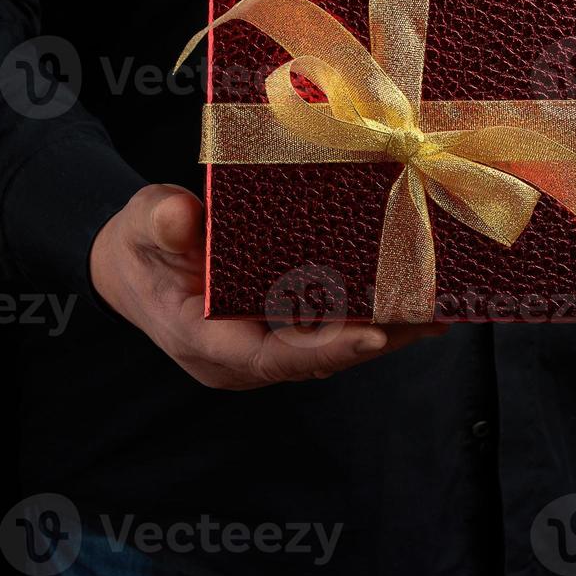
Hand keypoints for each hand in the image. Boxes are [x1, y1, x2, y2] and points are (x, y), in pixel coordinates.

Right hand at [90, 184, 447, 388]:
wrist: (133, 260)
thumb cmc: (138, 243)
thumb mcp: (143, 222)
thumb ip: (161, 223)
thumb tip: (184, 218)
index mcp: (207, 342)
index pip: (272, 357)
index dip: (324, 348)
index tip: (373, 335)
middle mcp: (243, 358)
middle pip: (317, 358)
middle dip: (376, 340)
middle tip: (432, 318)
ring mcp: (264, 346)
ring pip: (331, 347)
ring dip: (386, 333)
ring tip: (442, 312)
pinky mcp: (279, 329)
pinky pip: (329, 329)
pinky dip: (369, 315)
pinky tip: (412, 300)